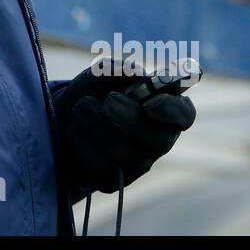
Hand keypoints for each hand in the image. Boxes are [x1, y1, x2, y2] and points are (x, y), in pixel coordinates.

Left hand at [54, 56, 195, 199]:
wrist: (65, 115)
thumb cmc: (95, 90)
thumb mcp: (102, 73)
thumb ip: (118, 69)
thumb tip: (133, 73)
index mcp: (164, 108)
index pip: (183, 115)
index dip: (171, 111)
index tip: (149, 104)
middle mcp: (158, 139)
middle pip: (159, 139)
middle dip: (130, 119)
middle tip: (108, 101)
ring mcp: (139, 163)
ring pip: (128, 155)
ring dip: (99, 127)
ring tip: (81, 107)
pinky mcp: (115, 179)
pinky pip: (103, 168)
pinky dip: (84, 143)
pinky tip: (74, 127)